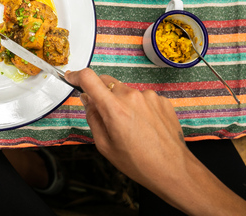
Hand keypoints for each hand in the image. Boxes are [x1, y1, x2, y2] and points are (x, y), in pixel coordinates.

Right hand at [65, 68, 185, 192]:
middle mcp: (132, 97)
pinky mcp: (162, 100)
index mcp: (114, 109)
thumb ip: (93, 118)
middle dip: (101, 94)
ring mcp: (149, 96)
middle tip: (106, 116)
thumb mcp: (105, 146)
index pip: (89, 79)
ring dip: (122, 102)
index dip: (77, 76)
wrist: (173, 169)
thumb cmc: (139, 162)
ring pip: (125, 91)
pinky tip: (144, 126)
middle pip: (107, 83)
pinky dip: (138, 108)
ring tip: (131, 127)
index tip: (72, 78)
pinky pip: (142, 98)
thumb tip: (88, 99)